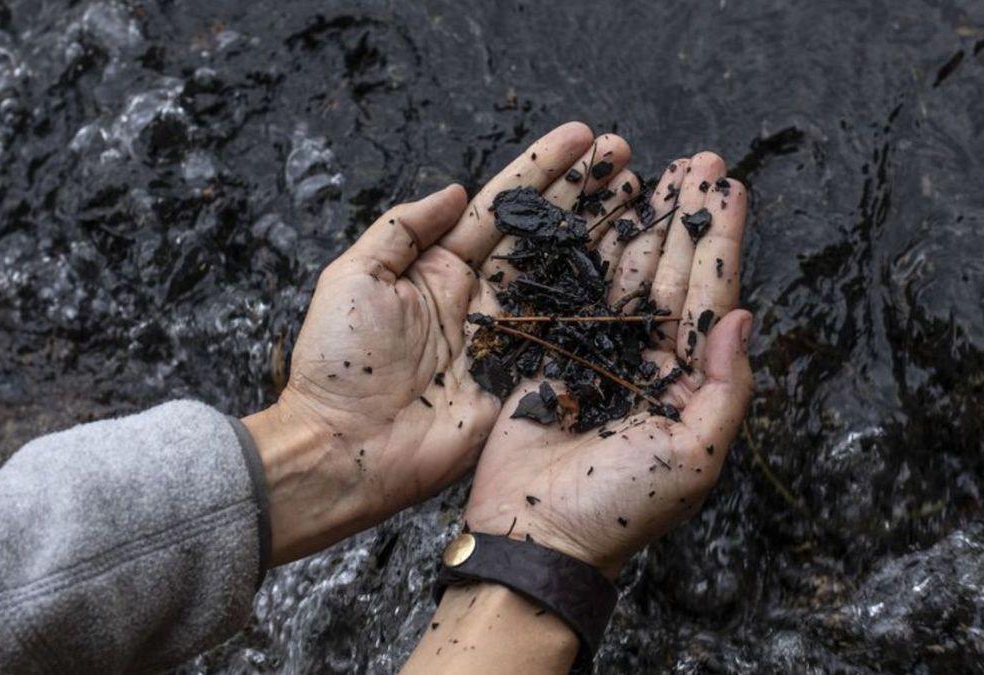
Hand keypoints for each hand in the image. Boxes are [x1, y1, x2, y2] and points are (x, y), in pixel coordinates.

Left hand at [243, 122, 635, 564]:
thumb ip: (403, 228)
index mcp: (441, 268)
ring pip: (567, 274)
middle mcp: (483, 296)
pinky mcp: (526, 377)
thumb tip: (454, 190)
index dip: (543, 169)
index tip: (582, 136)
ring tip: (644, 196)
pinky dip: (605, 301)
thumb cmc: (339, 365)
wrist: (346, 449)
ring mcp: (509, 336)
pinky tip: (639, 269)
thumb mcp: (354, 277)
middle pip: (545, 232)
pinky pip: (571, 332)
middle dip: (586, 192)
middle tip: (627, 157)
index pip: (502, 206)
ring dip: (605, 234)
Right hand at [462, 152, 753, 577]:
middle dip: (686, 218)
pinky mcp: (548, 351)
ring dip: (640, 222)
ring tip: (657, 170)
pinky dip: (583, 247)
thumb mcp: (694, 457)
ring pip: (623, 272)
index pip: (711, 299)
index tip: (731, 190)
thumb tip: (744, 318)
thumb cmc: (619, 509)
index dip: (721, 243)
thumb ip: (727, 389)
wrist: (535, 537)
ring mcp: (596, 352)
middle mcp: (646, 361)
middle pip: (670, 274)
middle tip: (700, 161)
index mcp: (686, 384)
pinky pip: (572, 287)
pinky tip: (597, 211)